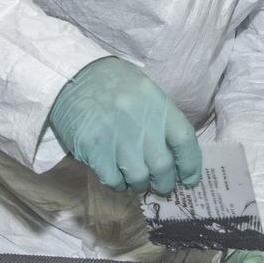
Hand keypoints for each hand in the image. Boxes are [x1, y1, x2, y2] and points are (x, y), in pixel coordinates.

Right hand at [49, 57, 201, 194]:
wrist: (72, 77)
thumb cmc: (114, 84)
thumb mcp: (145, 92)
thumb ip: (161, 120)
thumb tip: (176, 157)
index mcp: (157, 103)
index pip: (184, 141)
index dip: (191, 165)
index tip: (189, 179)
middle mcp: (140, 121)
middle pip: (163, 166)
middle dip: (165, 183)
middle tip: (162, 185)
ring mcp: (116, 136)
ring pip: (139, 178)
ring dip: (140, 185)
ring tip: (137, 181)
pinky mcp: (94, 149)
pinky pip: (113, 179)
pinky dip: (119, 184)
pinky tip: (118, 176)